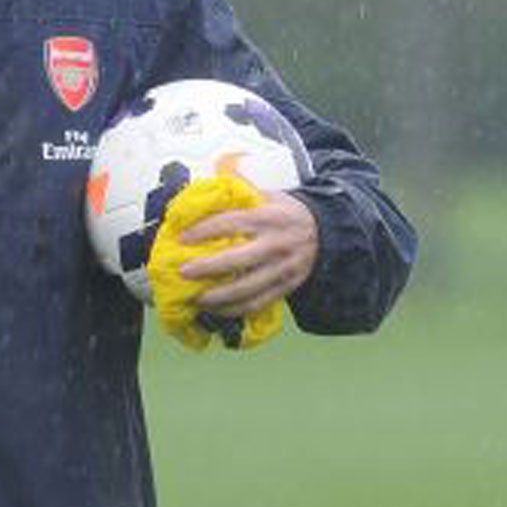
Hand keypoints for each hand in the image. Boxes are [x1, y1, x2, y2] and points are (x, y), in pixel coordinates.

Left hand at [169, 187, 318, 316]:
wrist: (324, 231)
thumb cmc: (285, 213)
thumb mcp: (267, 196)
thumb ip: (238, 196)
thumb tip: (202, 196)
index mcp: (269, 217)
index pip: (231, 223)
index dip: (204, 231)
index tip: (182, 238)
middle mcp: (276, 244)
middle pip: (237, 260)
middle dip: (206, 268)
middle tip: (183, 272)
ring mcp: (282, 269)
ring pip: (246, 288)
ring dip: (217, 296)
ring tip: (195, 298)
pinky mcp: (286, 287)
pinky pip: (257, 304)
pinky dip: (233, 310)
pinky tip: (215, 309)